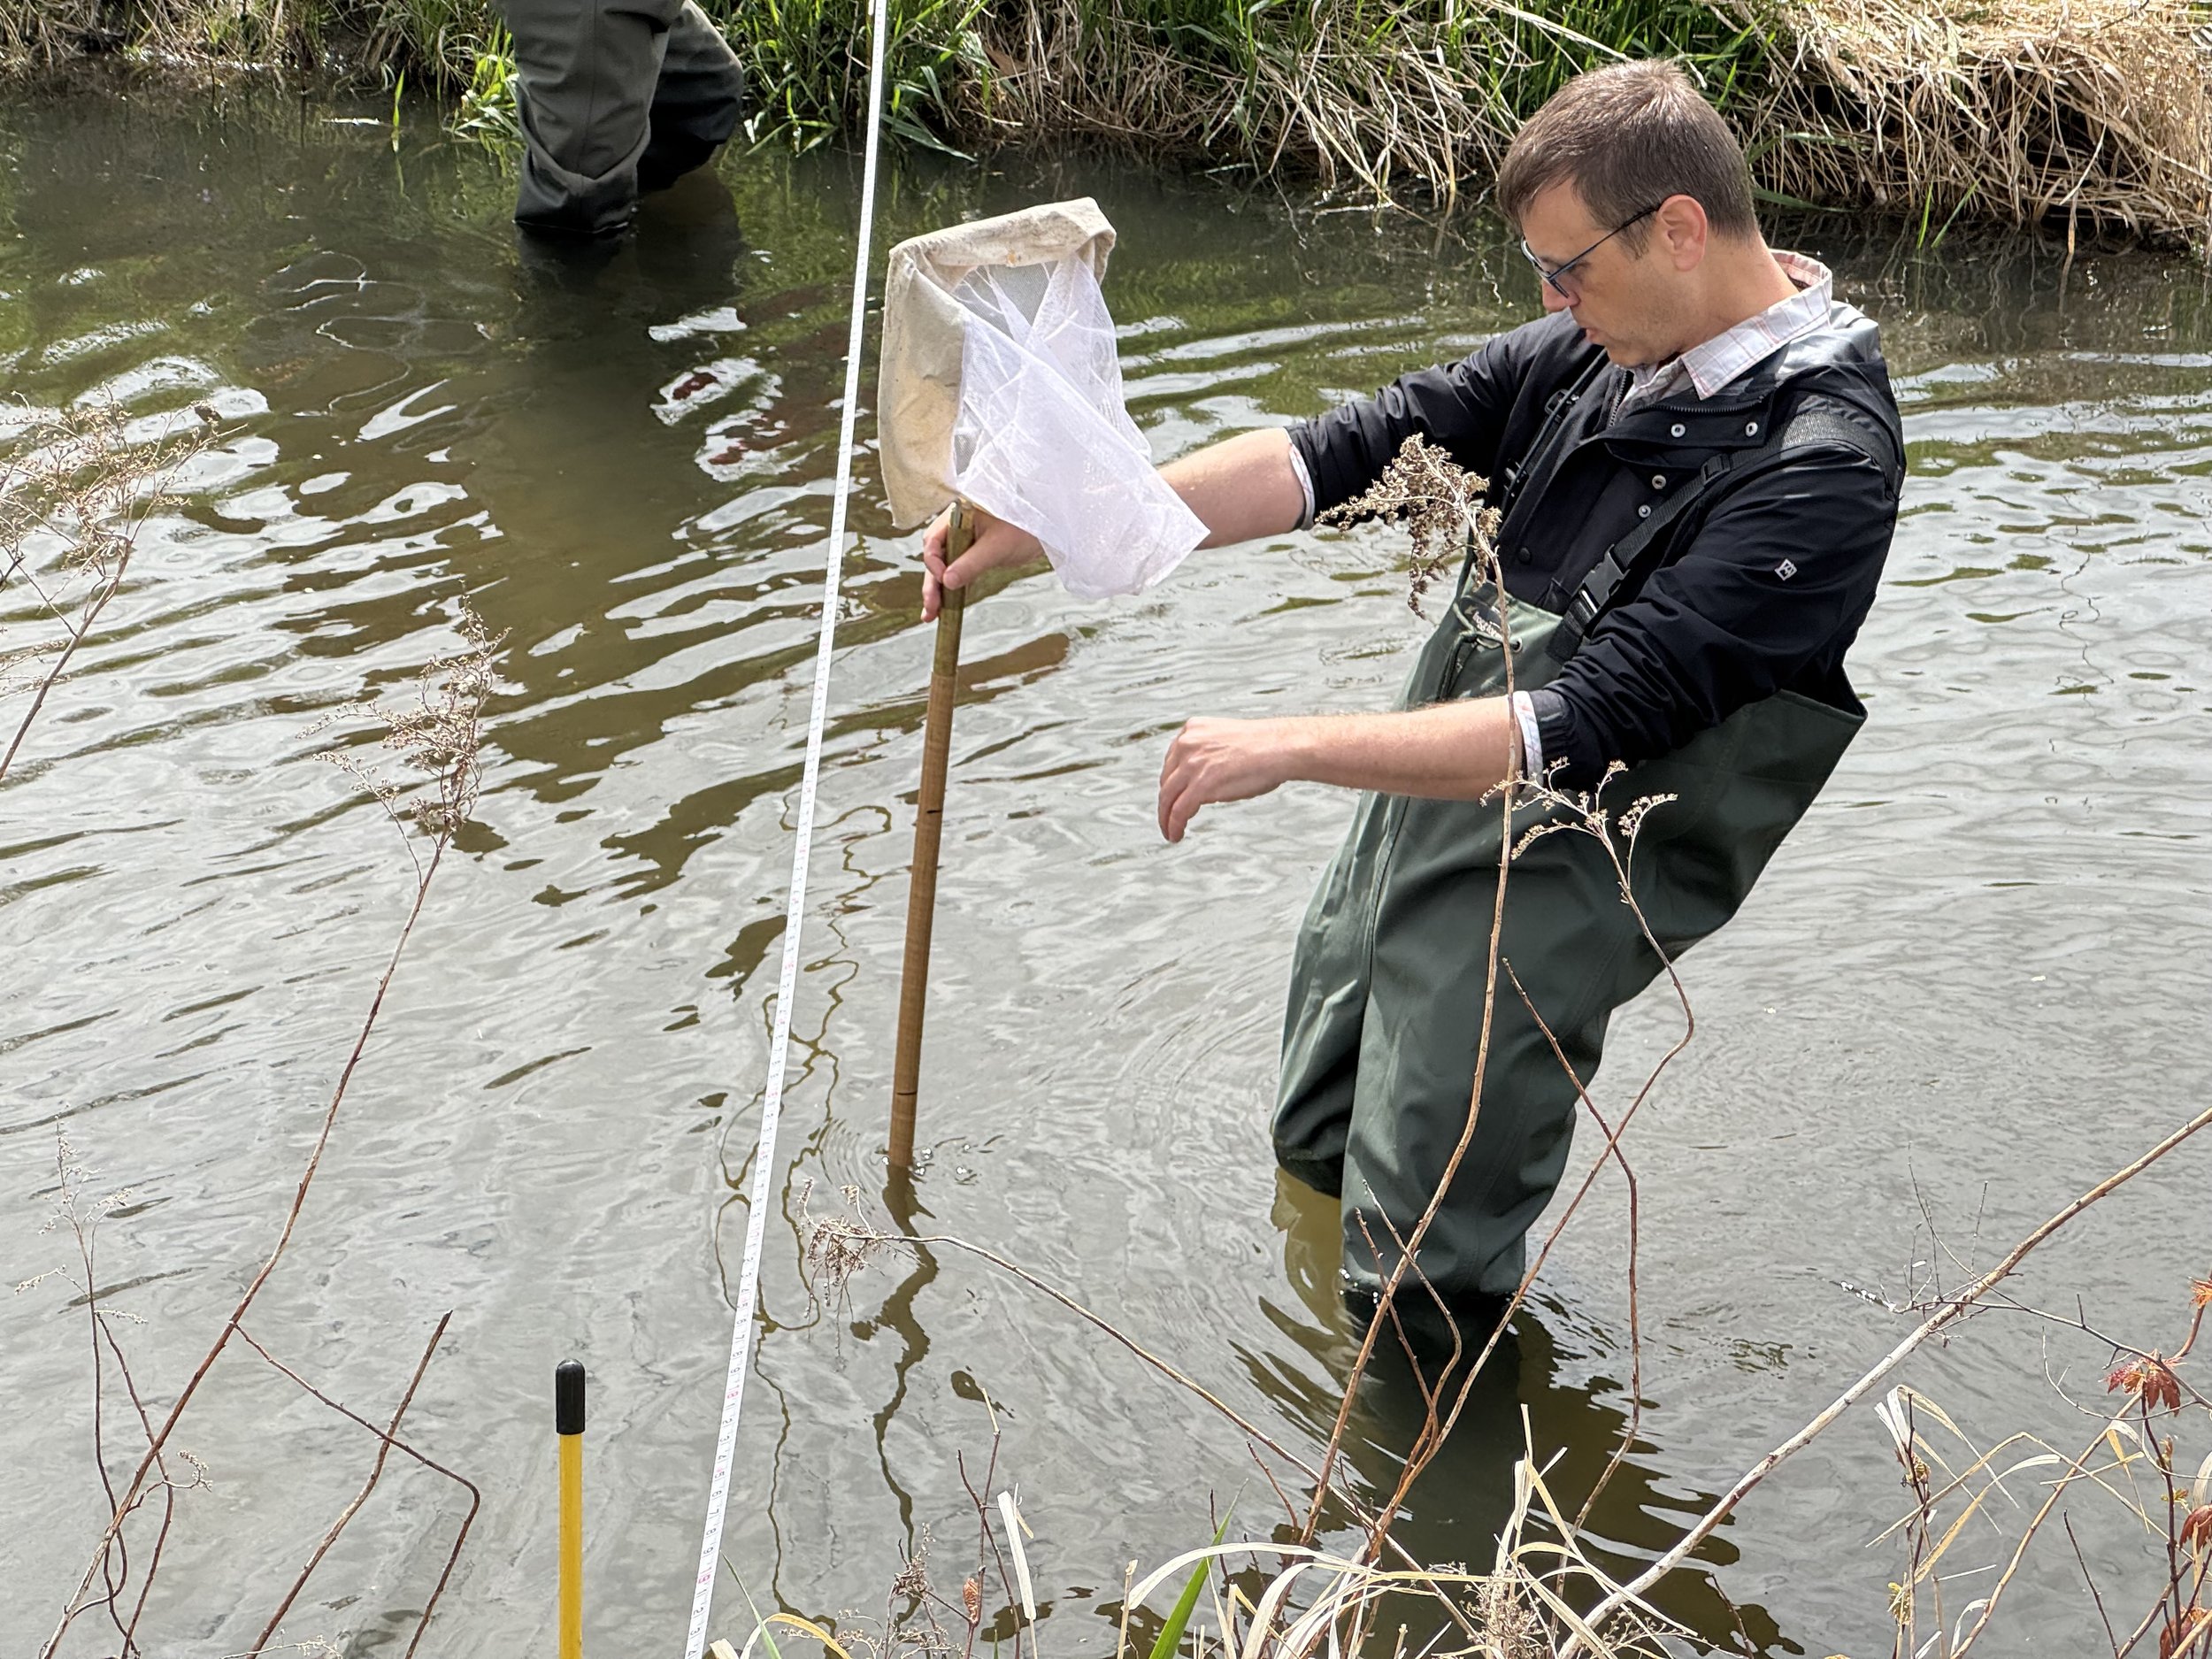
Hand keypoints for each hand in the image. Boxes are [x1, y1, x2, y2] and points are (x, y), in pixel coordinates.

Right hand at [921, 505, 1044, 620]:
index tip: (943, 579)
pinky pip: (958, 572)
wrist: (1047, 529)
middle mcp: (956, 528)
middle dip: (932, 583)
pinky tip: (945, 607)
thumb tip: (946, 582)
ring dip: (938, 590)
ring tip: (932, 615)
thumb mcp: (996, 547)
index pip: (933, 539)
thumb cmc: (1024, 527)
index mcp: (957, 515)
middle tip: (931, 607)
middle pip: (936, 557)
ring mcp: (964, 542)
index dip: (934, 561)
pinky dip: (953, 589)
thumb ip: (970, 564)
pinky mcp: (973, 555)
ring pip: (945, 568)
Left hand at [1157, 716, 1307, 842]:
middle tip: (1167, 818)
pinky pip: (1179, 811)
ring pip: (1168, 797)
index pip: (1171, 761)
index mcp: (1193, 729)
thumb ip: (1209, 756)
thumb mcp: (1226, 741)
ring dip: (1166, 818)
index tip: (1173, 796)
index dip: (1171, 783)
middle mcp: (1187, 743)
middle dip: (1166, 802)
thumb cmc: (1265, 747)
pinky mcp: (1201, 784)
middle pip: (1166, 780)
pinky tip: (1176, 835)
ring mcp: (1192, 764)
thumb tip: (1203, 781)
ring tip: (1170, 832)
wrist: (1282, 747)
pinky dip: (1173, 825)